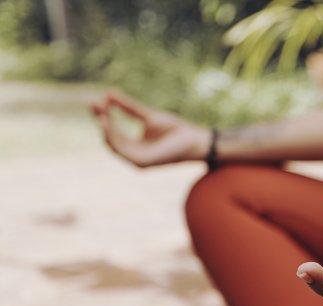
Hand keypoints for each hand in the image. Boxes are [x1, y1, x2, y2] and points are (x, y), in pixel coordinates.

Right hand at [90, 92, 209, 166]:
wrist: (195, 139)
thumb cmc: (175, 129)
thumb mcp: (148, 115)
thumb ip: (128, 108)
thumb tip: (108, 94)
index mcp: (134, 147)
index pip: (113, 132)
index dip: (103, 116)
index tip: (96, 101)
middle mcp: (133, 155)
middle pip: (110, 138)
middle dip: (101, 121)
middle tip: (94, 103)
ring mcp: (137, 160)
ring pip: (114, 144)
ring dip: (105, 128)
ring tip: (100, 112)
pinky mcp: (142, 162)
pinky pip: (122, 149)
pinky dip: (113, 137)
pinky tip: (107, 123)